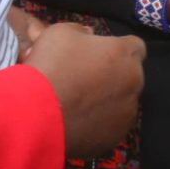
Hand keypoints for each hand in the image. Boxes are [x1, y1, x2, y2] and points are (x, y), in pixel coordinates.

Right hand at [23, 21, 145, 159]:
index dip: (116, 50)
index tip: (99, 56)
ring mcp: (127, 112)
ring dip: (106, 101)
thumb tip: (88, 36)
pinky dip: (98, 124)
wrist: (35, 113)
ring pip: (122, 103)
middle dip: (112, 75)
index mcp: (125, 53)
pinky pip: (110, 126)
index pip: (134, 46)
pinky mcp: (116, 137)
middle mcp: (134, 82)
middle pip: (129, 75)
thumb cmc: (51, 66)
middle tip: (85, 80)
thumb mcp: (61, 32)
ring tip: (78, 104)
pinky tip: (77, 122)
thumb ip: (81, 32)